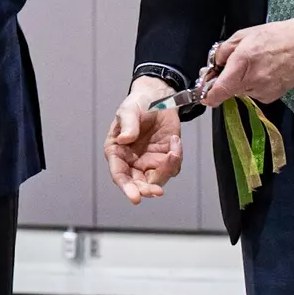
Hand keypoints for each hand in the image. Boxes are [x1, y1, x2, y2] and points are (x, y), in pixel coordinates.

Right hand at [105, 77, 183, 204]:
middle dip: (147, 190)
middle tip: (156, 191)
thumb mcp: (129, 110)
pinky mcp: (165, 159)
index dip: (126, 187)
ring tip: (173, 150)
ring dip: (166, 170)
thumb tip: (125, 139)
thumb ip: (128, 124)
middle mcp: (131, 161)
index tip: (135, 197)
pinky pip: (172, 167)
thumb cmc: (138, 104)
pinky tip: (175, 140)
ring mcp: (149, 162)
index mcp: (117, 152)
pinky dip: (176, 157)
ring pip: (157, 180)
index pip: (119, 174)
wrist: (158, 97)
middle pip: (138, 184)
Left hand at [201, 17, 293, 107]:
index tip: (204, 95)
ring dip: (241, 82)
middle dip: (225, 81)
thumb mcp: (243, 35)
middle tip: (230, 66)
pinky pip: (255, 93)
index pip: (220, 90)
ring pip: (242, 91)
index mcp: (243, 62)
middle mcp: (253, 80)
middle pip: (229, 90)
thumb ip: (223, 51)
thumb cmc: (276, 36)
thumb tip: (214, 65)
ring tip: (255, 64)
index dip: (208, 95)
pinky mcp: (273, 96)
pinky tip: (264, 71)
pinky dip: (254, 85)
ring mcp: (265, 90)